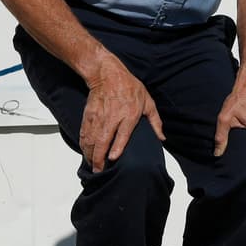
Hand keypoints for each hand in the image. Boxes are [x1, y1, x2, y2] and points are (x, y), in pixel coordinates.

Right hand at [81, 56, 164, 172]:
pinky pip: (84, 133)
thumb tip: (162, 138)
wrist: (108, 74)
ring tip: (93, 166)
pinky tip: (86, 153)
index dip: (117, 147)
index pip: (122, 134)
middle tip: (99, 170)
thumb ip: (155, 122)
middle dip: (99, 158)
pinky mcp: (88, 116)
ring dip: (90, 154)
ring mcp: (98, 117)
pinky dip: (83, 145)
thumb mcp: (148, 102)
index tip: (113, 158)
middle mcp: (112, 118)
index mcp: (129, 115)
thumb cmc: (130, 87)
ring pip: (91, 139)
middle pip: (102, 140)